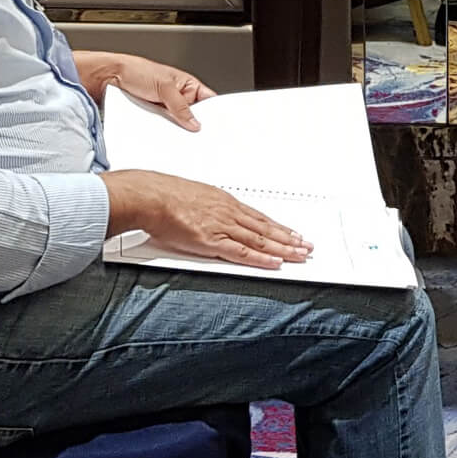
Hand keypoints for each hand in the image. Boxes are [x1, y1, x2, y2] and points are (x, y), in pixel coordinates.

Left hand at [77, 52, 214, 128]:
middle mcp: (178, 97)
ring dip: (177, 130)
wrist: (109, 77)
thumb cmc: (136, 70)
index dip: (214, 114)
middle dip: (194, 125)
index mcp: (187, 85)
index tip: (217, 128)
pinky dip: (164, 132)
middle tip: (198, 137)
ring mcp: (166, 108)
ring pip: (177, 123)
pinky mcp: (154, 116)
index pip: (208, 101)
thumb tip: (195, 123)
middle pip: (193, 116)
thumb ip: (181, 107)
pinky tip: (165, 138)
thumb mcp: (164, 87)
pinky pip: (163, 127)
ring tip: (179, 138)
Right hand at [101, 171, 311, 269]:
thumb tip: (206, 213)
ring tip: (300, 255)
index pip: (258, 217)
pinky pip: (242, 252)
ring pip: (260, 240)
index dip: (277, 227)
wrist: (150, 196)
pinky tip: (275, 263)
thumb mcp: (191, 196)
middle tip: (306, 246)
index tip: (292, 233)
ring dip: (283, 248)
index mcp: (224, 202)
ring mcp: (222, 227)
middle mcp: (228, 213)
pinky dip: (261, 258)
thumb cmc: (163, 194)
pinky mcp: (212, 241)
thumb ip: (203, 207)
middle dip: (288, 238)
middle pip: (265, 228)